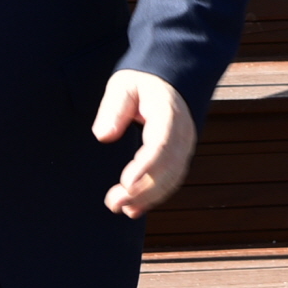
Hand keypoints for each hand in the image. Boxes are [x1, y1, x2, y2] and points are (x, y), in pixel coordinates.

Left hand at [92, 69, 195, 218]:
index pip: (161, 144)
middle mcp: (183, 133)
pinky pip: (172, 181)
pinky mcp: (180, 156)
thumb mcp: (124, 84)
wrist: (169, 78)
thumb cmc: (142, 82)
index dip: (146, 166)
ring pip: (172, 179)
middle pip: (168, 168)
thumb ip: (114, 108)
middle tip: (113, 202)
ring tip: (121, 208)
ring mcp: (185, 146)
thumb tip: (103, 135)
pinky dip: (155, 197)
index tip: (125, 182)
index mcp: (169, 113)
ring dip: (148, 198)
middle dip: (143, 190)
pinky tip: (135, 208)